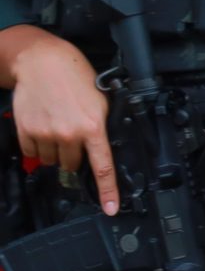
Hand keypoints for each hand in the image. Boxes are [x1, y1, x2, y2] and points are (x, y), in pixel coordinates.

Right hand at [0, 28, 115, 213]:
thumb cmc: (75, 77)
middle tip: (72, 135)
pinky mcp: (27, 131)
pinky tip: (42, 126)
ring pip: (52, 160)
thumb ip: (100, 126)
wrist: (42, 62)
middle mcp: (70, 134)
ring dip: (55, 150)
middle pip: (72, 164)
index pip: (102, 166)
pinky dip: (37, 144)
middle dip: (74, 155)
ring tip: (57, 127)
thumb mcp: (100, 100)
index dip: (108, 191)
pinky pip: (33, 151)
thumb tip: (102, 148)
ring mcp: (47, 134)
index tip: (111, 208)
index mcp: (94, 126)